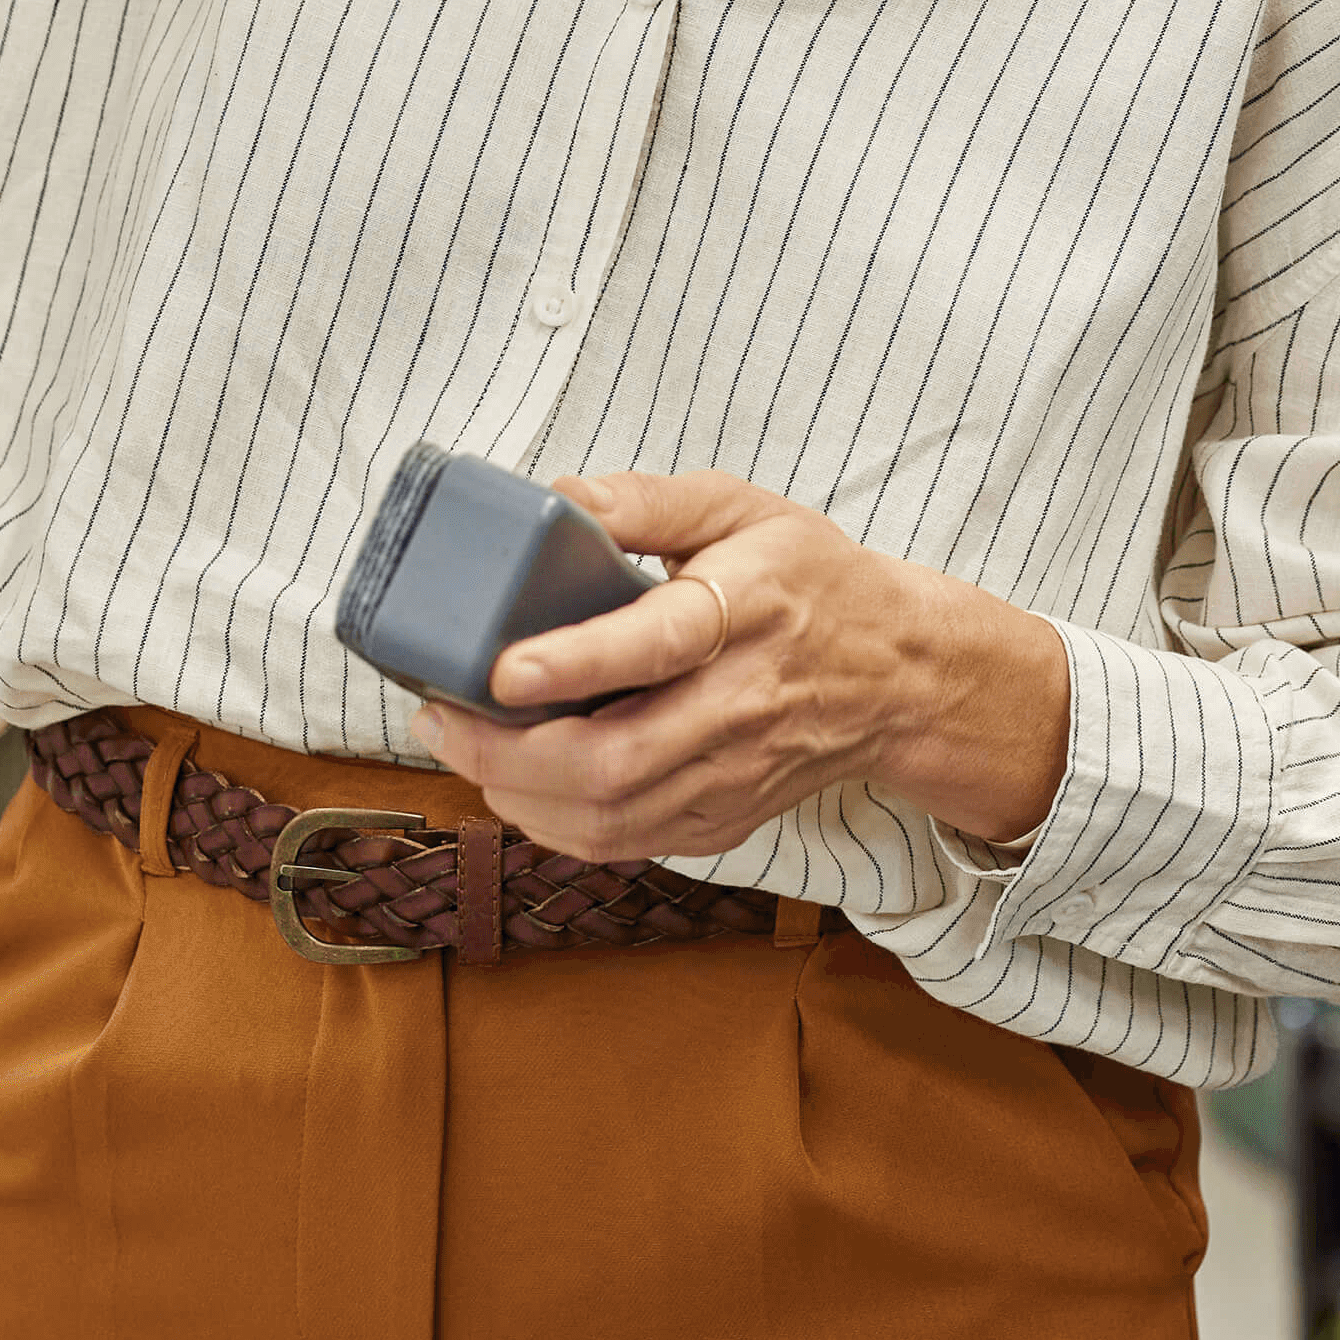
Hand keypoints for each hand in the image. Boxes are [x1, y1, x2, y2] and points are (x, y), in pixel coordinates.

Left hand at [411, 468, 1068, 867]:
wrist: (899, 675)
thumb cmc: (810, 579)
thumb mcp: (741, 507)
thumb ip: (646, 501)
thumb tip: (554, 497)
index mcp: (749, 612)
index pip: (657, 646)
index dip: (575, 663)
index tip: (502, 668)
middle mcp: (741, 706)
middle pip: (616, 762)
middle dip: (509, 752)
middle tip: (440, 713)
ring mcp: (733, 775)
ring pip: (612, 817)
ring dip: (518, 794)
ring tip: (461, 744)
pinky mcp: (723, 819)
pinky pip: (625, 842)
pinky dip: (555, 824)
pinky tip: (516, 784)